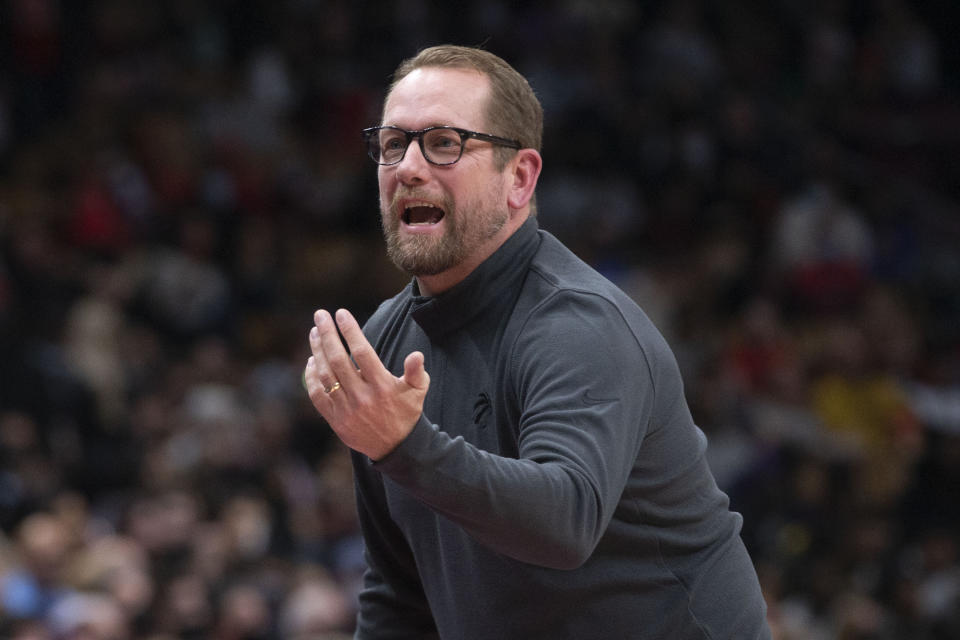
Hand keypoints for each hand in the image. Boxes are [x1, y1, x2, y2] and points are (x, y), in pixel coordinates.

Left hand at [304, 308, 428, 459]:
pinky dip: (311, 377)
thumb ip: (416, 371)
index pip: (362, 352)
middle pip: (338, 360)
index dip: (350, 330)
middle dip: (327, 334)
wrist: (396, 448)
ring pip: (325, 375)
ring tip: (314, 332)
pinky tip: (311, 360)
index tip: (340, 313)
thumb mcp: (419, 390)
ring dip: (317, 351)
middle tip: (319, 315)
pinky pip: (317, 395)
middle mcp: (362, 396)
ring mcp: (346, 409)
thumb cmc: (407, 412)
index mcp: (382, 386)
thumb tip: (416, 355)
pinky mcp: (335, 420)